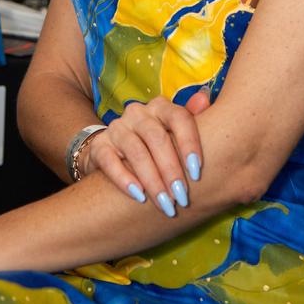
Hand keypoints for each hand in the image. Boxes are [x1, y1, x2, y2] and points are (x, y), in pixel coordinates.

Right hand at [80, 90, 210, 216]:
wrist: (116, 153)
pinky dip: (125, 180)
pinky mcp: (100, 146)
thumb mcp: (175, 134)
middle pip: (157, 137)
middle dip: (171, 170)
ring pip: (136, 151)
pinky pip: (110, 161)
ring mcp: (117, 127)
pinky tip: (139, 196)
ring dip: (153, 180)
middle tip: (182, 198)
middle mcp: (138, 113)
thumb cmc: (156, 146)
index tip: (197, 173)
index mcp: (161, 107)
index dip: (190, 143)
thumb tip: (204, 99)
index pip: (179, 117)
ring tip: (165, 204)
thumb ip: (192, 118)